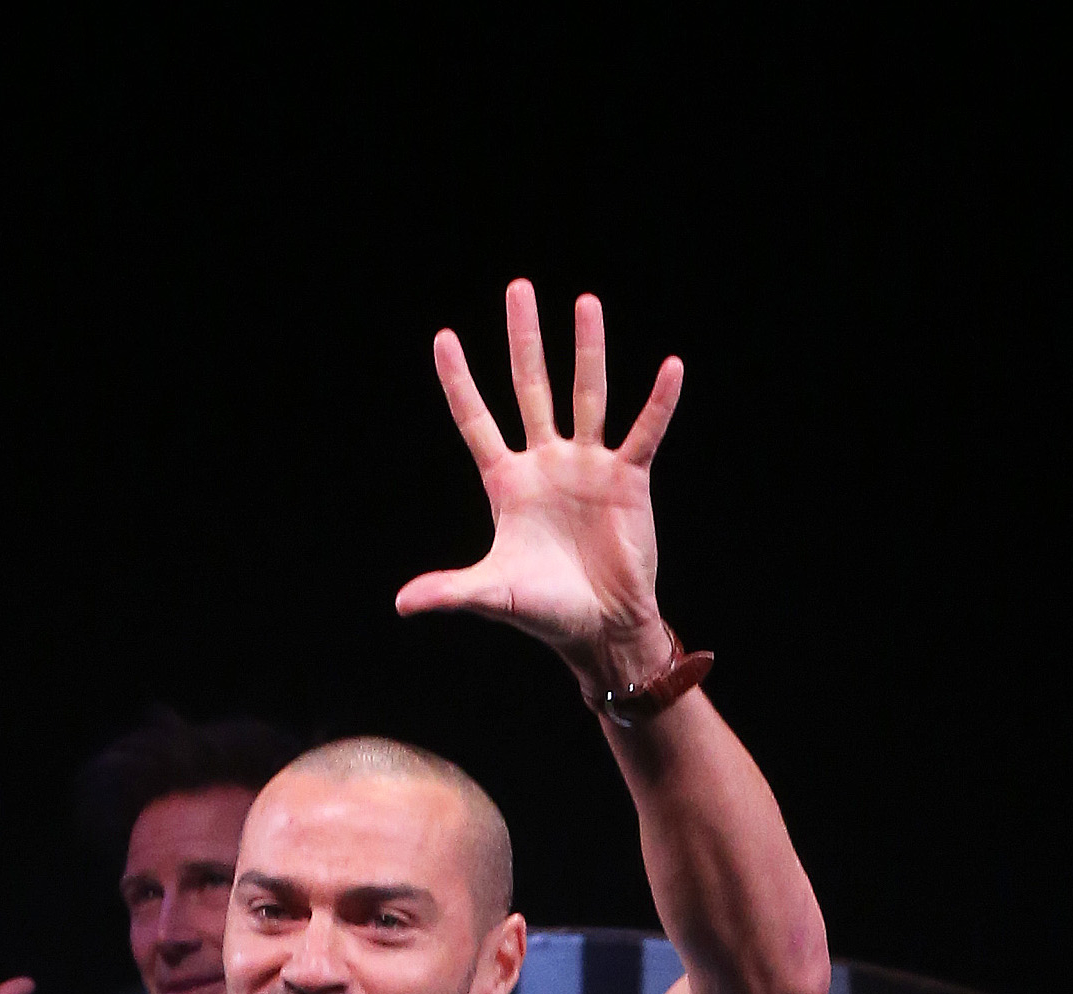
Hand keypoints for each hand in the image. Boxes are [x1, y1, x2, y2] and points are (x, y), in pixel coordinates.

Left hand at [396, 281, 682, 691]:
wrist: (600, 628)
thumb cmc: (545, 610)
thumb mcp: (494, 595)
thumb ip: (450, 591)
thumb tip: (402, 603)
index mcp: (508, 484)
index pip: (477, 421)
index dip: (460, 382)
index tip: (444, 338)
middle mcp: (546, 463)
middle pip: (531, 387)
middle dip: (524, 339)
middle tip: (518, 288)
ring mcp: (588, 466)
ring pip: (587, 395)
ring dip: (587, 350)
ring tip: (585, 302)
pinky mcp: (627, 479)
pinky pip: (645, 432)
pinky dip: (658, 403)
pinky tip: (669, 367)